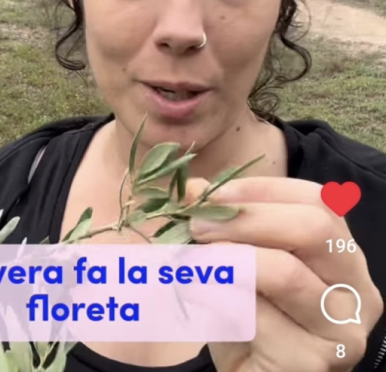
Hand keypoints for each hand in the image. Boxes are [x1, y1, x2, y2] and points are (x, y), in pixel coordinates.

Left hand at [189, 177, 383, 371]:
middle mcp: (355, 289)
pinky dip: (215, 296)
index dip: (261, 190)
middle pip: (313, 229)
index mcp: (340, 254)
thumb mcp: (234, 260)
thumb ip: (219, 223)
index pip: (317, 200)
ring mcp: (340, 330)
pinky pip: (257, 317)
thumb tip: (191, 190)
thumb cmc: (246, 314)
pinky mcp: (311, 362)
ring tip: (190, 259)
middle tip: (197, 224)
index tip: (210, 194)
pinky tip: (193, 294)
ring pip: (286, 273)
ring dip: (226, 259)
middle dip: (246, 219)